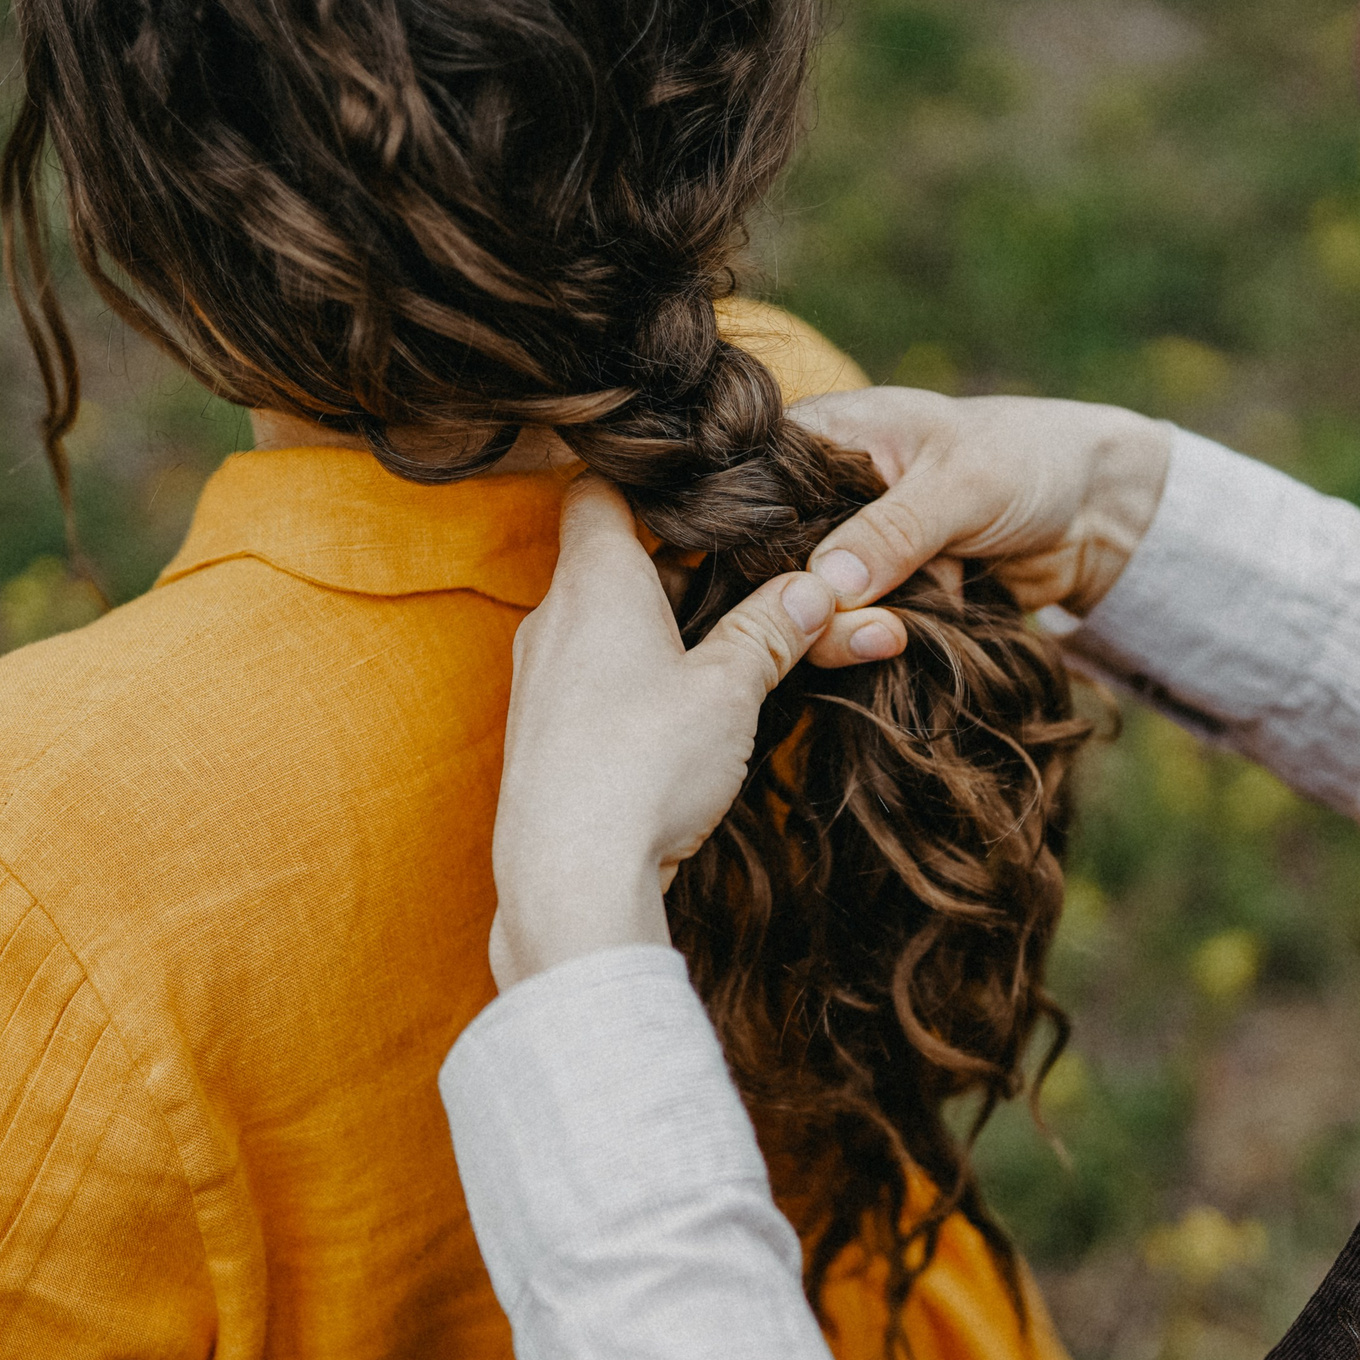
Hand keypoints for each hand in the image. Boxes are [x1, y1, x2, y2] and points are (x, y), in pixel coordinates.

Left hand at [489, 478, 836, 986]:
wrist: (570, 877)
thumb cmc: (643, 766)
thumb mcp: (731, 688)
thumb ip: (772, 629)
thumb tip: (817, 588)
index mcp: (593, 580)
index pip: (602, 488)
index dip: (654, 482)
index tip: (709, 493)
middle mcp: (554, 619)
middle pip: (618, 558)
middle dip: (687, 563)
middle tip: (754, 572)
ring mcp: (542, 679)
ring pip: (611, 622)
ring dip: (671, 625)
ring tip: (739, 644)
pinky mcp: (546, 734)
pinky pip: (598, 677)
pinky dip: (645, 674)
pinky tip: (690, 708)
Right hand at [788, 388, 1173, 665]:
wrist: (1094, 511)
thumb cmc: (1028, 460)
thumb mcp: (962, 485)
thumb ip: (894, 531)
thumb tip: (827, 585)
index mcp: (821, 435)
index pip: (755, 494)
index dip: (761, 548)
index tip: (798, 592)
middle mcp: (819, 494)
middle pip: (775, 564)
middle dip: (816, 606)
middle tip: (879, 625)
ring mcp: (846, 549)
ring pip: (812, 609)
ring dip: (854, 632)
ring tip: (902, 633)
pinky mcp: (876, 595)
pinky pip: (853, 632)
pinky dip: (877, 644)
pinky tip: (909, 641)